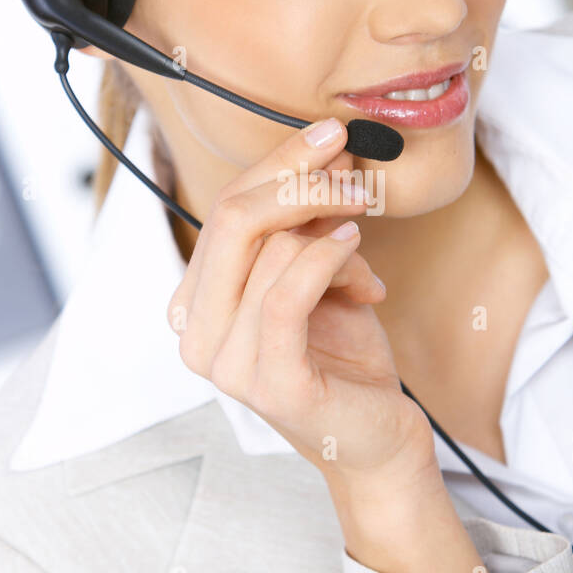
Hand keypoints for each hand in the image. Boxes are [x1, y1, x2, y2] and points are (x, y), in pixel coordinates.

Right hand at [166, 118, 434, 479]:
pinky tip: (355, 247)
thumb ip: (301, 226)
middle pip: (232, 220)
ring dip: (332, 230)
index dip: (276, 165)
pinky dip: (327, 258)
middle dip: (296, 179)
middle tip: (351, 164)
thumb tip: (321, 153)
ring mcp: (228, 366)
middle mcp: (196, 336)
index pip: (223, 209)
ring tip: (363, 248)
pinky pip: (287, 295)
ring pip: (269, 251)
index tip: (329, 135)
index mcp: (195, 304)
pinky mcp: (271, 385)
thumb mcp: (317, 276)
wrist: (377, 438)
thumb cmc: (345, 357)